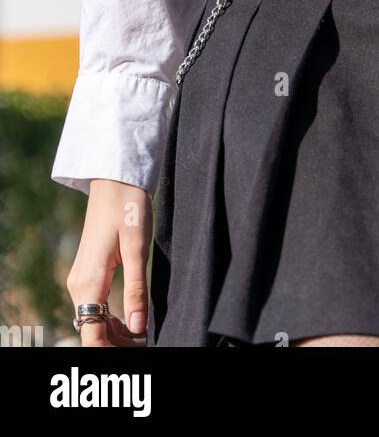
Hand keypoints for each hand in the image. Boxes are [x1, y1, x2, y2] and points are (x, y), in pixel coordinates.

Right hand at [66, 179, 152, 346]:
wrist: (115, 180)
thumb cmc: (128, 208)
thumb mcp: (138, 249)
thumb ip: (136, 290)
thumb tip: (138, 329)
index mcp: (88, 282)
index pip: (91, 335)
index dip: (111, 351)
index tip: (138, 350)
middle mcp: (78, 285)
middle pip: (92, 331)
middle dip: (117, 344)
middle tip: (147, 343)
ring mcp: (81, 279)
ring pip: (94, 320)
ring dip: (116, 333)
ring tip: (144, 335)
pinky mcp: (88, 272)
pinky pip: (96, 306)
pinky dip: (112, 318)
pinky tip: (132, 319)